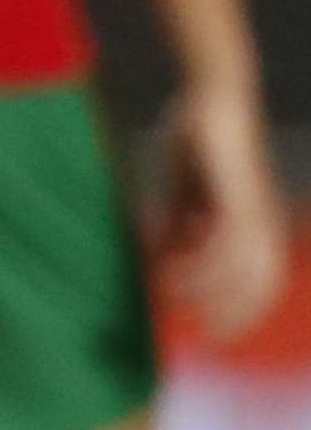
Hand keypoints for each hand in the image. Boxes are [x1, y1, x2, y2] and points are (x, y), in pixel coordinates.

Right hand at [150, 84, 288, 341]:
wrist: (212, 94)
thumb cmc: (196, 136)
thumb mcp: (183, 184)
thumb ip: (179, 215)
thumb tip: (166, 247)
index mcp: (255, 220)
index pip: (259, 279)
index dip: (239, 307)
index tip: (210, 328)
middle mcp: (264, 222)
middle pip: (261, 285)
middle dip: (234, 314)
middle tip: (204, 334)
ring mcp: (255, 211)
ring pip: (244, 271)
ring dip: (211, 292)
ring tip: (175, 299)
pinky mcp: (239, 198)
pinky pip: (225, 245)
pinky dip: (202, 264)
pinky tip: (174, 269)